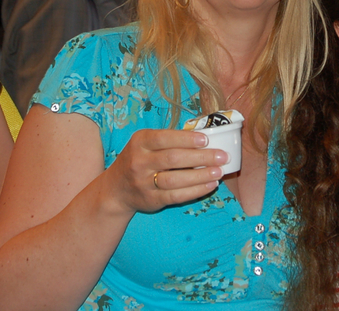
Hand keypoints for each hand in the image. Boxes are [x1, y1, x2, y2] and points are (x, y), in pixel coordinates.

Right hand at [102, 128, 226, 215]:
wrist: (116, 189)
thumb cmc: (139, 160)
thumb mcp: (145, 144)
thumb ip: (168, 140)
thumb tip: (204, 137)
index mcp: (139, 142)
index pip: (164, 138)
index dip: (186, 139)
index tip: (206, 140)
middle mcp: (139, 161)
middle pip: (173, 158)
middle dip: (201, 157)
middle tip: (222, 156)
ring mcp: (144, 182)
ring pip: (176, 179)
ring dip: (201, 176)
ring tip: (219, 172)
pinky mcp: (151, 200)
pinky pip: (176, 196)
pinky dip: (195, 190)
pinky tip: (209, 185)